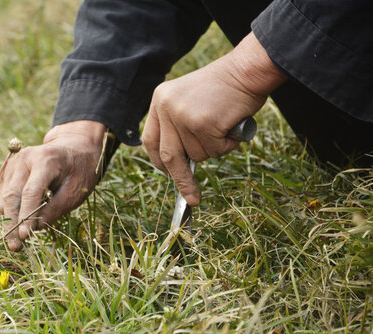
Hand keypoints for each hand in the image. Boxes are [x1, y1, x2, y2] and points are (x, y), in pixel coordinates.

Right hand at [0, 120, 106, 250]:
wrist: (73, 148)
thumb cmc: (79, 171)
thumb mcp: (76, 191)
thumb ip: (56, 208)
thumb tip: (36, 228)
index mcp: (45, 160)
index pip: (30, 192)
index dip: (26, 216)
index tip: (25, 237)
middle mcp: (24, 159)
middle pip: (11, 195)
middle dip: (11, 223)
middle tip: (15, 246)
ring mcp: (14, 163)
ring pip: (3, 197)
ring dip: (8, 218)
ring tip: (20, 235)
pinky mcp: (8, 169)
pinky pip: (0, 194)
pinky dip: (6, 209)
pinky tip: (19, 218)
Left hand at [142, 32, 285, 205]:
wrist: (247, 69)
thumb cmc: (224, 88)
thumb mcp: (189, 100)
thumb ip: (178, 125)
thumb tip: (177, 163)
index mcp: (159, 100)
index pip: (150, 140)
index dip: (159, 161)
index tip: (168, 175)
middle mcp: (166, 107)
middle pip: (169, 156)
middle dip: (182, 179)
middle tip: (192, 198)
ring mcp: (183, 115)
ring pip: (198, 154)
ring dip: (215, 149)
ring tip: (224, 125)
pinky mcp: (202, 123)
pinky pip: (215, 150)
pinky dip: (228, 145)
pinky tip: (232, 124)